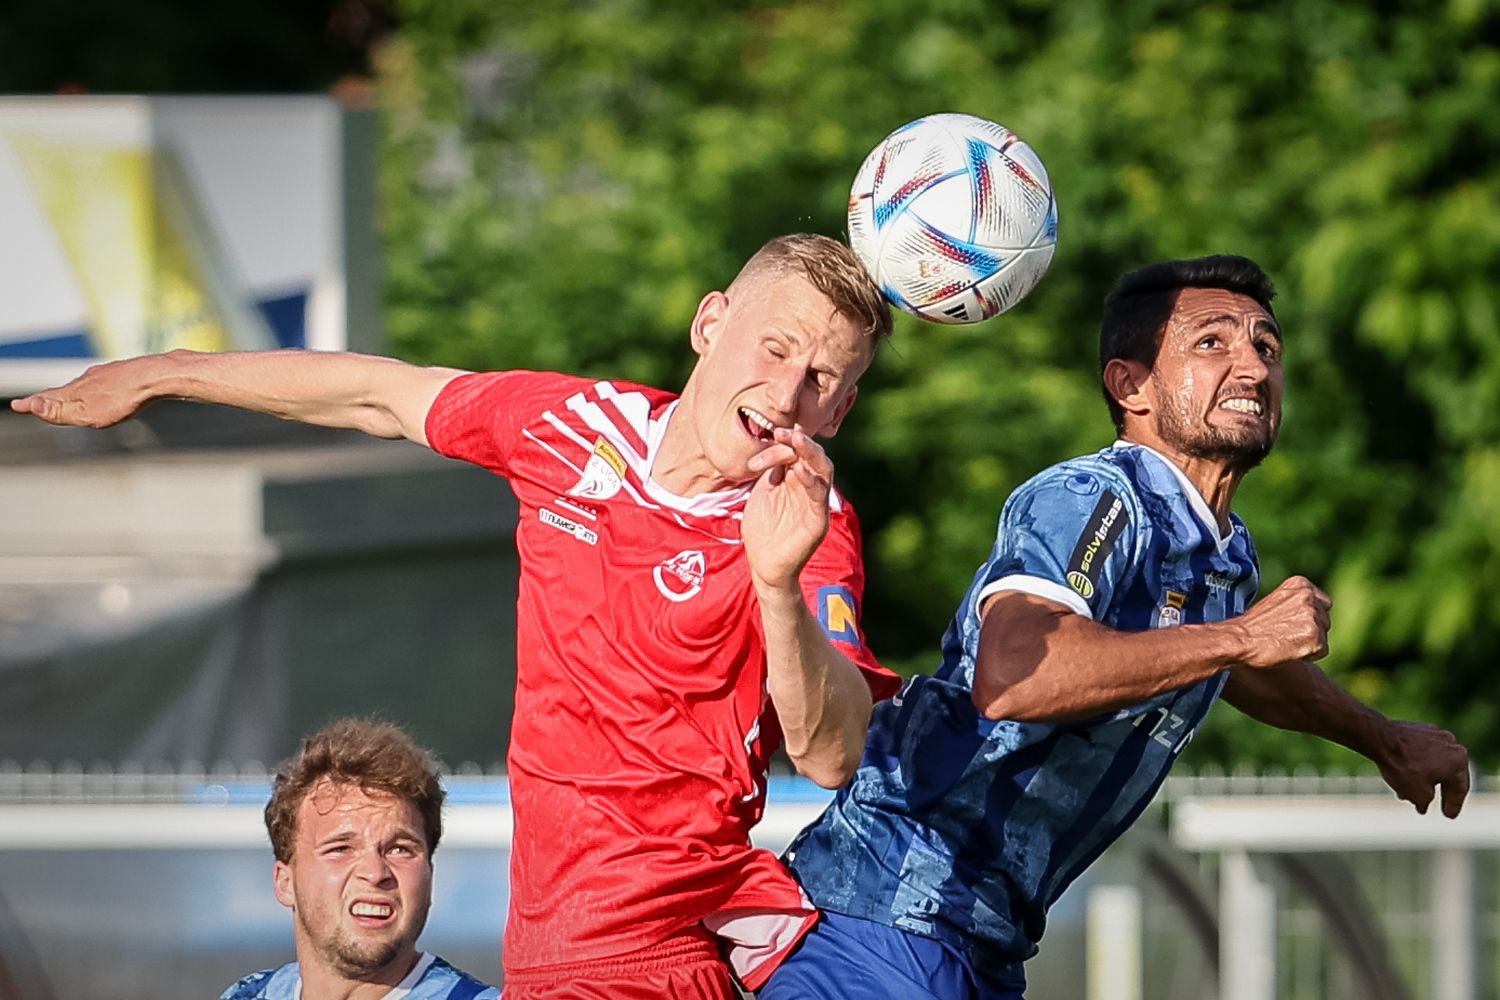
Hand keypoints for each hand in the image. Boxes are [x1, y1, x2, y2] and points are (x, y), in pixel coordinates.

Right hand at [9, 354, 165, 426]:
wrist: (156, 377)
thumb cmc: (123, 398)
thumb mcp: (88, 412)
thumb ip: (59, 411)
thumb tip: (31, 404)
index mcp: (76, 391)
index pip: (48, 398)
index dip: (33, 404)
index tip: (17, 405)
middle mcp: (88, 379)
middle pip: (65, 391)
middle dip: (50, 398)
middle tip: (36, 402)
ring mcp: (106, 374)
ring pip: (86, 384)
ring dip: (74, 392)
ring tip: (67, 397)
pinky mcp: (124, 373)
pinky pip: (106, 381)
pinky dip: (96, 387)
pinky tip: (106, 389)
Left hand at [742, 425, 832, 590]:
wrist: (764, 565)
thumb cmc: (763, 530)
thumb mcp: (763, 493)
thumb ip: (770, 471)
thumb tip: (773, 444)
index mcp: (797, 480)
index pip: (798, 452)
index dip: (787, 440)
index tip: (772, 432)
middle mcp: (810, 489)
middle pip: (815, 456)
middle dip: (800, 441)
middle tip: (783, 433)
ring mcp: (816, 504)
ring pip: (824, 471)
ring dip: (811, 454)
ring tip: (796, 441)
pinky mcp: (818, 521)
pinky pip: (819, 497)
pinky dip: (811, 481)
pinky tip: (798, 471)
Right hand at [1235, 576, 1331, 667]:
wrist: (1239, 640)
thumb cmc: (1252, 626)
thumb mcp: (1275, 603)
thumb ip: (1296, 604)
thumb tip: (1311, 617)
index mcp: (1300, 584)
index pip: (1323, 603)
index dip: (1309, 617)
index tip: (1291, 623)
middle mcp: (1309, 597)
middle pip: (1325, 620)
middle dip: (1311, 630)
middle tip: (1286, 635)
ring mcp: (1313, 617)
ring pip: (1324, 636)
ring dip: (1309, 642)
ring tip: (1285, 642)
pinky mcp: (1315, 638)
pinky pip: (1322, 651)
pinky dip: (1308, 655)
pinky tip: (1289, 651)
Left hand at [1373, 720, 1470, 817]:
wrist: (1379, 739)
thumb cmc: (1402, 766)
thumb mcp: (1420, 795)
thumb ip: (1427, 801)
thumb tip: (1422, 804)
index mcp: (1458, 759)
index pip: (1459, 787)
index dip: (1454, 804)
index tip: (1449, 815)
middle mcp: (1450, 743)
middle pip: (1447, 774)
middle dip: (1438, 792)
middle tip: (1436, 806)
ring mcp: (1433, 733)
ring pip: (1431, 763)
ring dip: (1422, 780)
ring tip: (1408, 795)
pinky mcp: (1416, 728)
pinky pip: (1420, 752)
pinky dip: (1414, 765)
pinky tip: (1401, 778)